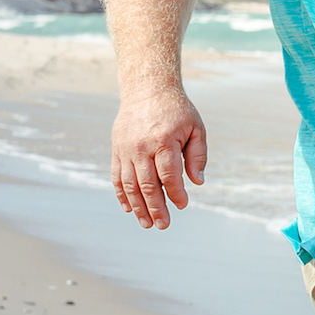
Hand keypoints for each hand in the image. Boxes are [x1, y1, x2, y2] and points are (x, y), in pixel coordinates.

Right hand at [111, 87, 207, 228]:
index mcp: (164, 141)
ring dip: (137, 206)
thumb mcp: (196, 128)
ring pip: (129, 184)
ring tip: (146, 223)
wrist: (147, 89)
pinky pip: (116, 175)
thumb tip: (198, 183)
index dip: (176, 194)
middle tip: (163, 225)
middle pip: (147, 184)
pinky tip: (128, 208)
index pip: (169, 175)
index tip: (182, 206)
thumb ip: (197, 156)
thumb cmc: (177, 111)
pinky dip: (121, 194)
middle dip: (156, 208)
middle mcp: (141, 146)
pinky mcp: (116, 149)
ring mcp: (126, 148)